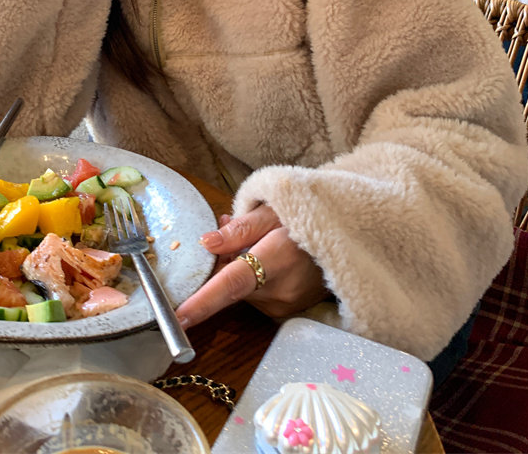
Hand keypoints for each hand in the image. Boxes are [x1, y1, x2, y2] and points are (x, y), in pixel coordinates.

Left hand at [175, 204, 326, 328]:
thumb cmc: (308, 217)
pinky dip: (250, 280)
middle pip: (230, 284)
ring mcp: (285, 307)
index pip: (235, 282)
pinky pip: (254, 297)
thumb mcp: (274, 210)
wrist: (347, 237)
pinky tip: (264, 259)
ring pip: (240, 291)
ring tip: (256, 241)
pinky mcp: (286, 314)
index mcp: (278, 258)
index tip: (180, 317)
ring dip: (236, 268)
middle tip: (227, 227)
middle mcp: (281, 291)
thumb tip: (206, 243)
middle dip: (221, 259)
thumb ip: (240, 229)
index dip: (205, 300)